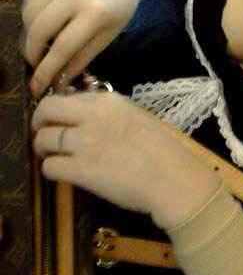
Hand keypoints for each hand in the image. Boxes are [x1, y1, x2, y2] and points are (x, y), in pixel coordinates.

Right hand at [21, 0, 150, 99]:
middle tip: (35, 63)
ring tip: (40, 41)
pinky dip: (31, 12)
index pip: (61, 48)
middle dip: (32, 52)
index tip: (36, 87)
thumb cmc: (119, 6)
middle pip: (39, 30)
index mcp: (96, 11)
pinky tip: (43, 18)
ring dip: (30, 33)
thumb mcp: (108, 35)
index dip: (46, 71)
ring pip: (29, 13)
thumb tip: (57, 83)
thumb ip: (81, 58)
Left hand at [31, 90, 221, 231]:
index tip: (58, 119)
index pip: (68, 96)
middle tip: (42, 133)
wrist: (173, 178)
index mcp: (109, 101)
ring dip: (43, 149)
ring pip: (43, 139)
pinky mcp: (80, 171)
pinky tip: (61, 173)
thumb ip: (108, 115)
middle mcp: (92, 116)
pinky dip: (50, 170)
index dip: (57, 109)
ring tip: (51, 156)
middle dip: (38, 122)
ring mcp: (84, 143)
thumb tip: (84, 118)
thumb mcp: (136, 118)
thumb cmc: (163, 150)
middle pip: (46, 110)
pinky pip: (49, 167)